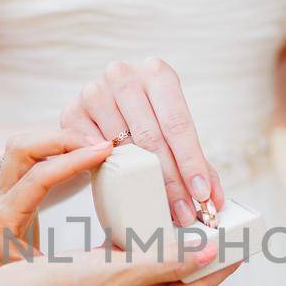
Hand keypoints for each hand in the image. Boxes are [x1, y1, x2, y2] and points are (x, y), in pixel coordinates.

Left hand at [0, 128, 112, 281]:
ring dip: (57, 139)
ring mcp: (1, 191)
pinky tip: (79, 153)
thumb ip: (84, 262)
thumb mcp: (51, 277)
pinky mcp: (10, 188)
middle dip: (63, 139)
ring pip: (22, 145)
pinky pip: (28, 155)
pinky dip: (55, 148)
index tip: (104, 153)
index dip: (74, 160)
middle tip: (101, 144)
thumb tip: (129, 249)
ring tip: (93, 146)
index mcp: (6, 221)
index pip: (40, 176)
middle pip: (22, 147)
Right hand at [17, 242, 236, 285]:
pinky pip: (124, 278)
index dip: (218, 266)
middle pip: (172, 284)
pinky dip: (131, 257)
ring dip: (159, 253)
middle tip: (211, 229)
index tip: (240, 248)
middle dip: (188, 255)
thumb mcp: (123, 270)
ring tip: (178, 226)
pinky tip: (134, 234)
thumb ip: (167, 260)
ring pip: (147, 279)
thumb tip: (207, 253)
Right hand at [60, 57, 223, 225]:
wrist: (104, 107)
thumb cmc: (146, 118)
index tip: (202, 195)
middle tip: (183, 213)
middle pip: (151, 138)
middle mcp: (123, 75)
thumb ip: (197, 163)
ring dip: (142, 184)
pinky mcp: (71, 111)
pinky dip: (110, 173)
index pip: (177, 123)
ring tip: (160, 211)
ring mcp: (94, 92)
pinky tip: (126, 192)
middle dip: (170, 181)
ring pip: (123, 147)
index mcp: (156, 73)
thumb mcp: (173, 132)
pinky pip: (93, 151)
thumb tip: (214, 200)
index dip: (191, 163)